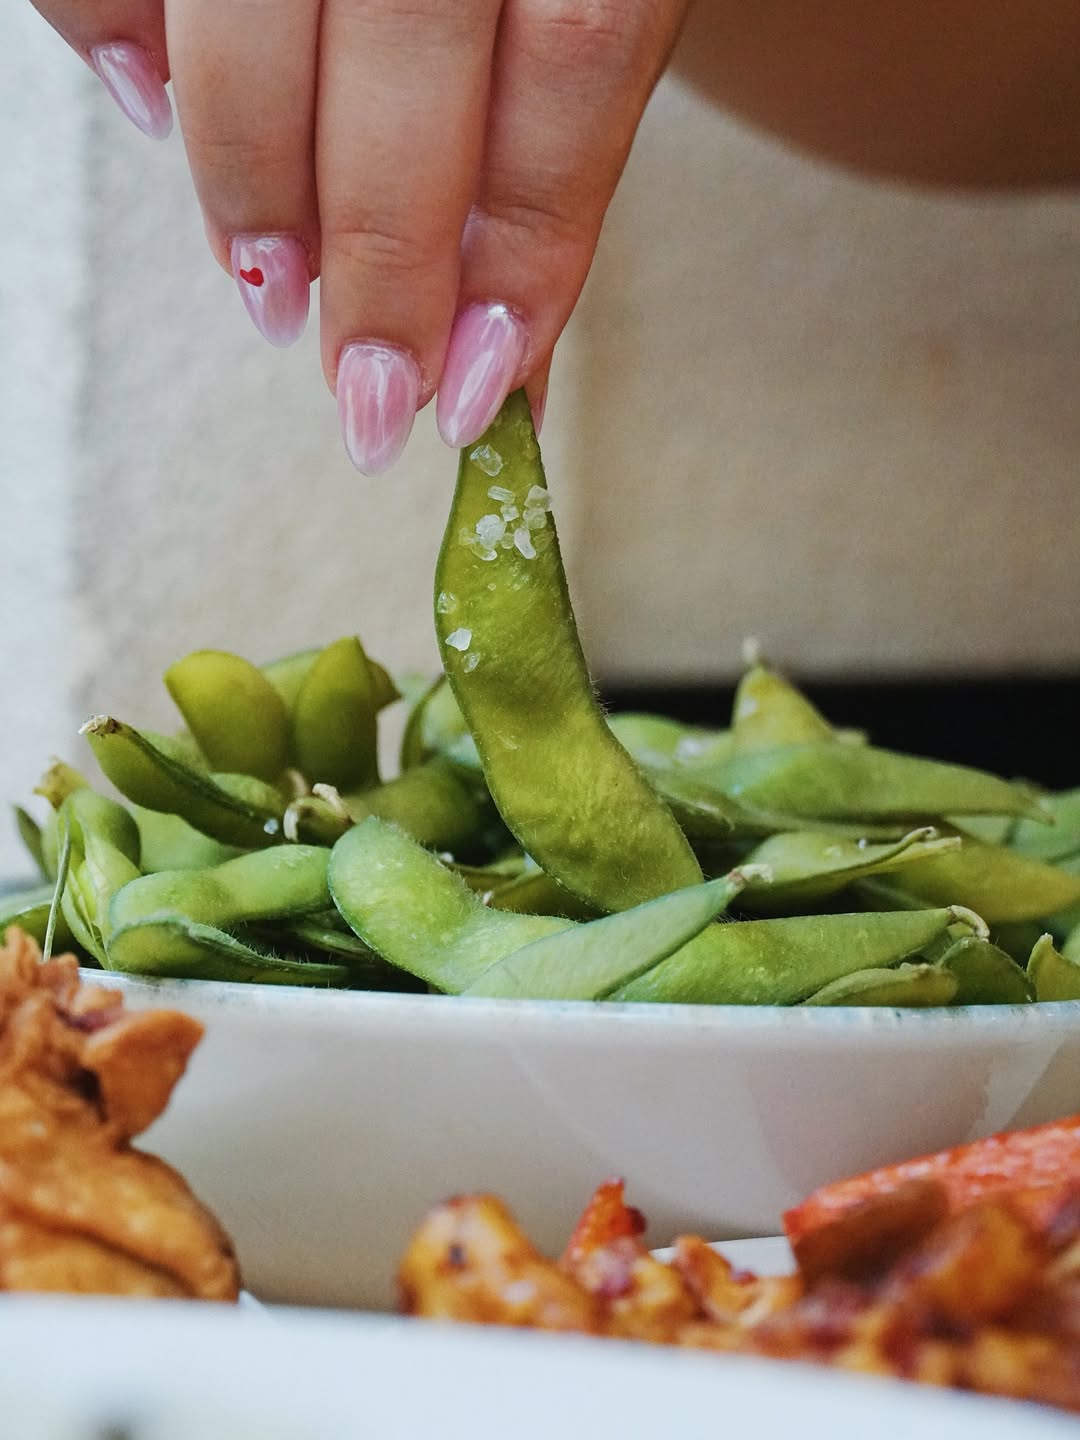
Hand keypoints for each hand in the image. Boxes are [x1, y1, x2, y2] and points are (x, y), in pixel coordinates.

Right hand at [31, 1, 688, 472]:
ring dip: (251, 174)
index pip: (575, 58)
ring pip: (255, 6)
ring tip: (270, 289)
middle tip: (370, 386)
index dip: (525, 249)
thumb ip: (542, 150)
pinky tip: (154, 109)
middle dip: (383, 255)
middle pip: (410, 43)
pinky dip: (107, 25)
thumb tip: (496, 368)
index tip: (479, 391)